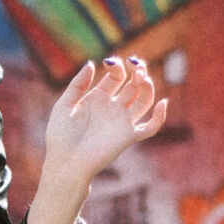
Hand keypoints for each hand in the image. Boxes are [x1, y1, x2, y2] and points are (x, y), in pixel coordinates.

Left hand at [25, 56, 167, 223]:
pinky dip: (160, 116)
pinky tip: (162, 103)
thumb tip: (92, 63)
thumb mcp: (64, 105)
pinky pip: (150, 126)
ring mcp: (122, 121)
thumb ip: (77, 84)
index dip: (117, 67)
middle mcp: (112, 108)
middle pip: (133, 86)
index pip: (116, 78)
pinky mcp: (129, 136)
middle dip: (137, 71)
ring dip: (147, 87)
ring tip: (142, 76)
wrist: (65, 161)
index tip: (111, 62)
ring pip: (144, 100)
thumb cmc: (60, 136)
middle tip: (135, 62)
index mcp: (97, 99)